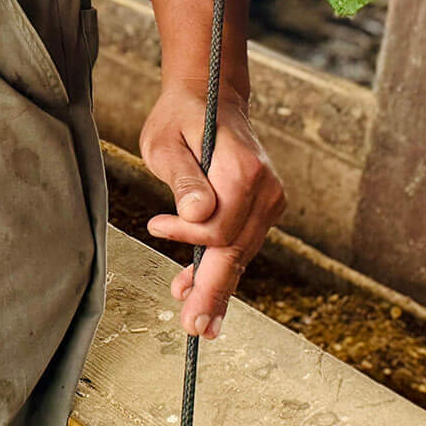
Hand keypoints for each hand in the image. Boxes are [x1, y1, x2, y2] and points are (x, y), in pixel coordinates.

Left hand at [139, 86, 285, 338]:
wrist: (210, 98)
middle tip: (196, 327)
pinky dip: (221, 266)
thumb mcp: (166, 141)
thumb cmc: (180, 116)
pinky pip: (241, 244)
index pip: (218, 229)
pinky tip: (199, 289)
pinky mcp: (264, 208)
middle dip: (213, 292)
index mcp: (244, 173)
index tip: (155, 226)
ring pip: (240, 254)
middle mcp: (266, 191)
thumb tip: (195, 215)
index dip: (187, 239)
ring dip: (216, 285)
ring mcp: (270, 202)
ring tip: (197, 318)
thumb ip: (181, 177)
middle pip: (236, 252)